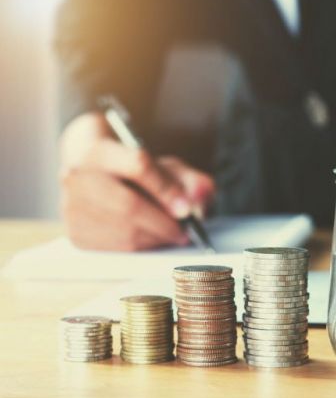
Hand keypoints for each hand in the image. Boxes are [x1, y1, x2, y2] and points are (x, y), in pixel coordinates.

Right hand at [59, 113, 215, 250]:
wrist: (90, 168)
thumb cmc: (133, 168)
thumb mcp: (164, 165)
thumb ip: (190, 179)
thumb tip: (201, 196)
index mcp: (100, 150)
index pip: (138, 166)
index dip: (166, 190)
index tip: (187, 210)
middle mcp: (78, 176)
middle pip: (129, 204)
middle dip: (164, 222)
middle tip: (184, 231)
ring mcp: (71, 205)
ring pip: (123, 230)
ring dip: (155, 238)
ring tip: (171, 235)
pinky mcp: (74, 231)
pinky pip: (115, 247)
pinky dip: (140, 247)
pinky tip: (150, 240)